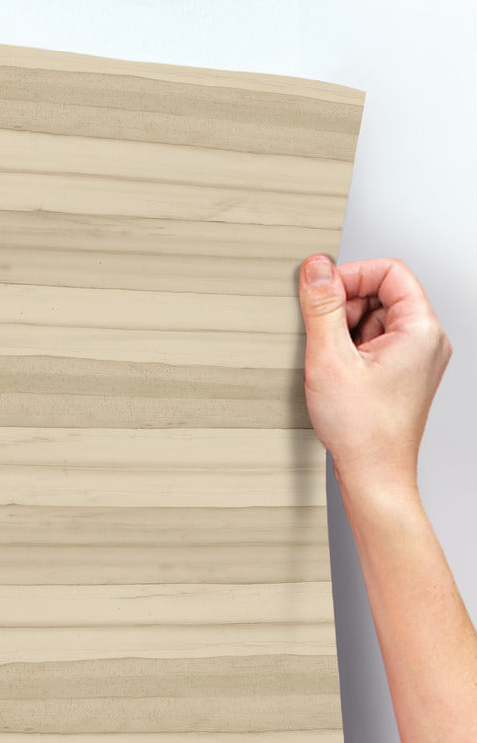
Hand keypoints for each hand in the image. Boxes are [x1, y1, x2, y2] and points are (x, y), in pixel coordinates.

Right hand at [298, 253, 451, 494]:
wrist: (374, 474)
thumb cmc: (362, 430)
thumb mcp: (329, 358)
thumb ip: (321, 307)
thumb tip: (316, 267)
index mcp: (420, 330)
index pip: (389, 272)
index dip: (351, 276)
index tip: (321, 293)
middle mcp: (426, 341)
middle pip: (382, 295)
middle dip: (345, 307)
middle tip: (322, 336)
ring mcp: (416, 360)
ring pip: (375, 321)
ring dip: (344, 332)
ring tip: (331, 364)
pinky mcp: (402, 376)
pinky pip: (374, 345)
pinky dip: (350, 352)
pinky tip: (337, 376)